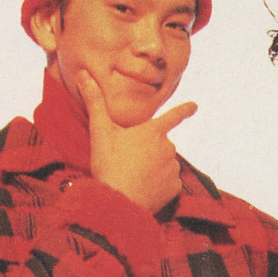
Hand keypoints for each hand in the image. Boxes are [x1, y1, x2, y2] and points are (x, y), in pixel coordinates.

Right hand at [75, 70, 196, 212]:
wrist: (119, 202)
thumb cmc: (110, 165)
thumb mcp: (100, 132)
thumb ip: (94, 102)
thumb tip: (83, 75)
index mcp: (154, 131)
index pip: (174, 115)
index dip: (185, 110)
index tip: (195, 106)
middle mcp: (168, 147)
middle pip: (161, 145)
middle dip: (150, 151)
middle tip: (129, 162)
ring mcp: (173, 169)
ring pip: (166, 164)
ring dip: (154, 168)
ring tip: (135, 177)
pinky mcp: (175, 189)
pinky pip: (169, 184)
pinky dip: (159, 186)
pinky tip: (145, 190)